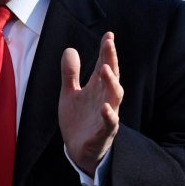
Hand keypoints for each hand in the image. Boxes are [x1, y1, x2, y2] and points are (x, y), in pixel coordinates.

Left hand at [59, 32, 122, 176]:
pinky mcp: (103, 133)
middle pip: (111, 77)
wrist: (77, 150)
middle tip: (109, 43)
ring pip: (114, 97)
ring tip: (106, 68)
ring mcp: (106, 116)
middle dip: (111, 60)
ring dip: (112, 83)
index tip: (108, 35)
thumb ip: (70, 73)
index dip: (106, 51)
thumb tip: (70, 49)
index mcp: (97, 89)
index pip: (104, 66)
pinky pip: (109, 124)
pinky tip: (104, 107)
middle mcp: (105, 99)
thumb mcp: (69, 94)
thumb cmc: (78, 120)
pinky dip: (108, 115)